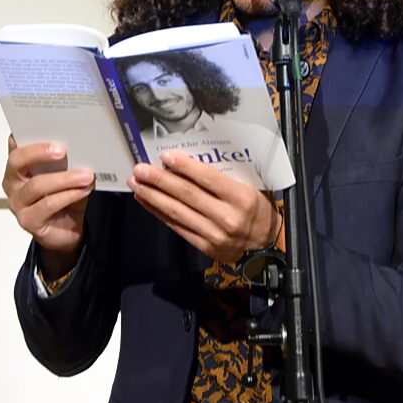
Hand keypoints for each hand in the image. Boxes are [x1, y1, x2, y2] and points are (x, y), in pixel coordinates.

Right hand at [3, 136, 94, 278]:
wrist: (68, 231)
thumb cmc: (65, 198)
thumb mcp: (67, 174)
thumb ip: (67, 161)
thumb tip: (82, 145)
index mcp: (19, 166)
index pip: (15, 146)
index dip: (25, 136)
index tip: (45, 128)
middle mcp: (13, 182)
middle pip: (17, 161)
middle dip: (40, 152)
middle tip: (62, 150)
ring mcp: (18, 202)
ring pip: (37, 185)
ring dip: (65, 179)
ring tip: (86, 175)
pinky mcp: (28, 220)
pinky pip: (48, 205)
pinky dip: (69, 195)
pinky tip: (83, 190)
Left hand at [127, 150, 282, 263]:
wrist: (266, 243)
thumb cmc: (255, 208)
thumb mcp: (248, 187)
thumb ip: (221, 178)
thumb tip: (186, 163)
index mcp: (241, 197)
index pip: (208, 178)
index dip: (185, 167)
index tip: (165, 156)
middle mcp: (227, 216)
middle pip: (187, 195)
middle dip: (160, 181)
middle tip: (140, 170)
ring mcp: (215, 234)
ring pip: (178, 212)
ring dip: (153, 197)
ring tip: (137, 184)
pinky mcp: (205, 247)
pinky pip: (177, 227)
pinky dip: (159, 213)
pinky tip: (147, 201)